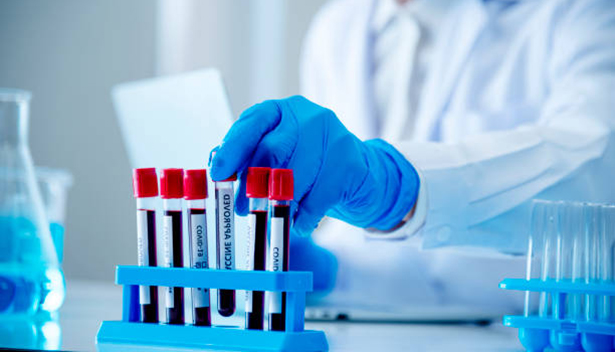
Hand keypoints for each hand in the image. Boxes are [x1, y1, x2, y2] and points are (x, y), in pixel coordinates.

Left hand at [210, 96, 419, 235]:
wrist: (360, 174)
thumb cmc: (309, 166)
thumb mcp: (279, 156)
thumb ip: (250, 159)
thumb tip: (219, 170)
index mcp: (283, 111)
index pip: (252, 123)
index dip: (232, 149)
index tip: (218, 173)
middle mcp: (308, 117)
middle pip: (272, 150)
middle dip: (253, 184)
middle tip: (242, 208)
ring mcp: (333, 137)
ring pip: (294, 178)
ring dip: (280, 205)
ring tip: (275, 218)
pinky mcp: (350, 163)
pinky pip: (317, 198)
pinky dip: (303, 218)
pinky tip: (300, 224)